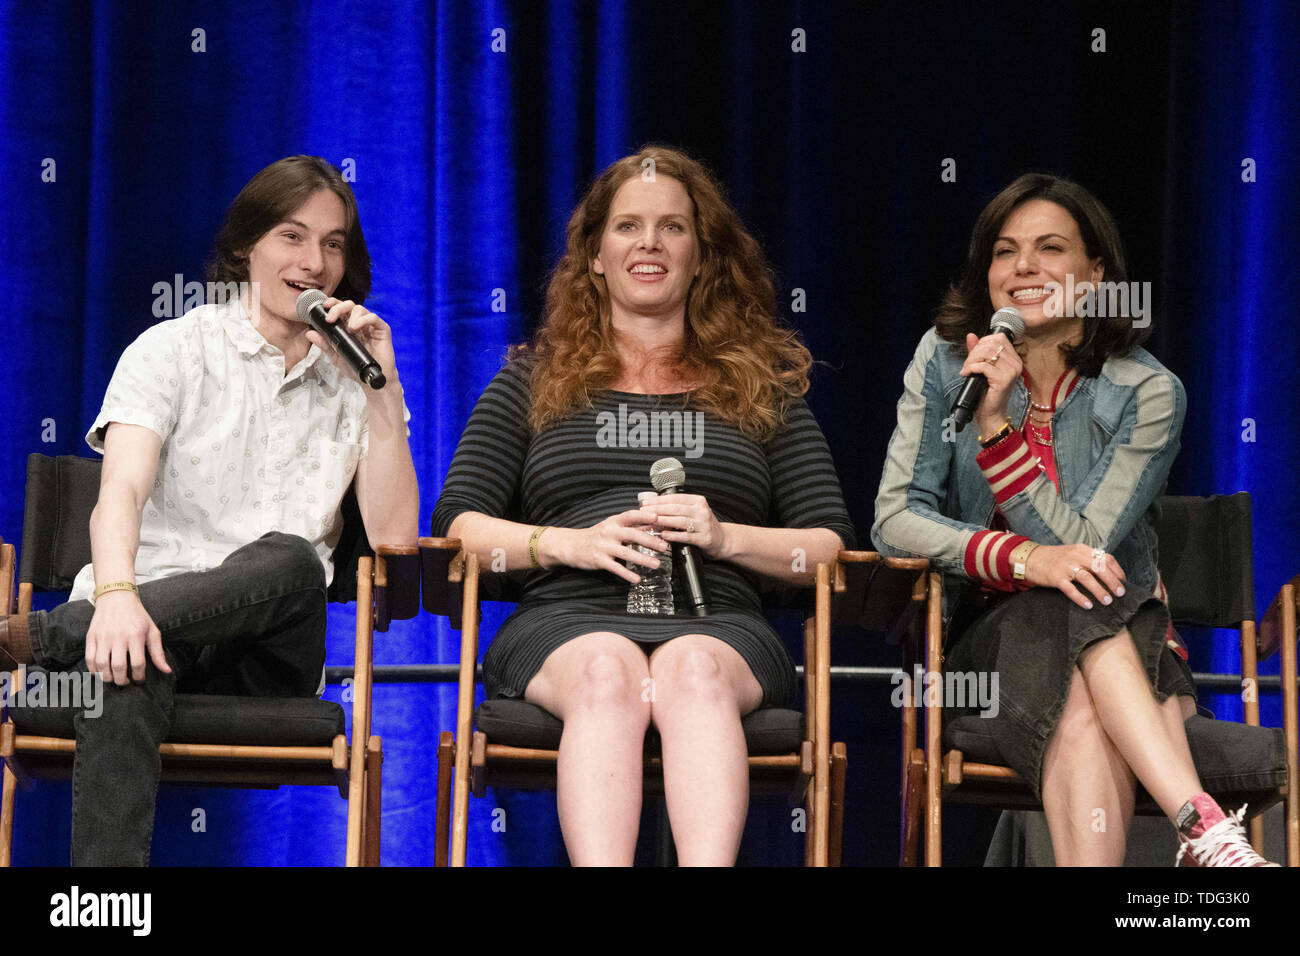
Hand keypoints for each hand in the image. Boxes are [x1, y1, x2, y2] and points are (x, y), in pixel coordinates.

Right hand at [84, 590, 170, 684]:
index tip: (140, 679)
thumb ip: (158, 652)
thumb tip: (167, 670)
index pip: (138, 664)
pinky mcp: (91, 637)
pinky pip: (89, 659)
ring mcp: (103, 637)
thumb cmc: (138, 616)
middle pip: (118, 667)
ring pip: (101, 666)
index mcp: (136, 636)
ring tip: (114, 678)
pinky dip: (93, 670)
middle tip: (125, 682)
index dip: (139, 676)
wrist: (116, 597)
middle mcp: (118, 637)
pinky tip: (100, 672)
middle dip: (122, 681)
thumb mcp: (152, 631)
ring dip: (107, 677)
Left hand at [304, 297, 398, 385]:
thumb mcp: (335, 356)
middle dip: (338, 308)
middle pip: (348, 304)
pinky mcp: (382, 330)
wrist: (370, 379)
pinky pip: (373, 317)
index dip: (332, 303)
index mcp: (347, 326)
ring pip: (360, 308)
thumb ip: (324, 344)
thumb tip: (309, 333)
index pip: (340, 308)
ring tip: (349, 330)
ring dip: (351, 316)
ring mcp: (370, 326)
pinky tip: (356, 327)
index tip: (324, 307)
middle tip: (330, 319)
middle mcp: (359, 323)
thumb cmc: (355, 367)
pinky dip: (363, 319)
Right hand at [548, 508, 670, 583]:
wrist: (572, 545)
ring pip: (626, 552)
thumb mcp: (612, 526)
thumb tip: (654, 523)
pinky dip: (627, 574)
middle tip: (664, 546)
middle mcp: (609, 532)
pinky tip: (637, 579)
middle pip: (632, 535)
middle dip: (650, 541)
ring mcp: (604, 546)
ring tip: (656, 564)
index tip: (657, 517)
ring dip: (643, 559)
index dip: (643, 516)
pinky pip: (616, 568)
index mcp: (614, 522)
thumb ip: (632, 526)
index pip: (630, 516)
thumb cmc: (597, 535)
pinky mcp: (599, 560)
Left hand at [642, 493, 728, 559]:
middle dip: (657, 509)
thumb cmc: (704, 525)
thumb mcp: (694, 511)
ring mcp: (704, 524)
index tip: (645, 503)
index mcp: (698, 501)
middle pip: (675, 508)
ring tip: (651, 521)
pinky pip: (686, 536)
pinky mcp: (704, 538)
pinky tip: (664, 535)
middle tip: (643, 512)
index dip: (658, 500)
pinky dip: (673, 535)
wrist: (722, 540)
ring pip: (680, 521)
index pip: (675, 498)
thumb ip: (679, 508)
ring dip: (663, 521)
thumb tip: (654, 506)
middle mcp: (702, 511)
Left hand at [961, 331, 1022, 436]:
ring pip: (988, 353)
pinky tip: (967, 374)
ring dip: (972, 360)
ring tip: (967, 370)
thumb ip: (977, 351)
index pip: (998, 338)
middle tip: (967, 365)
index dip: (982, 343)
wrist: (990, 414)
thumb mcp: (981, 368)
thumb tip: (971, 335)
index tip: (973, 355)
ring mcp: (1011, 371)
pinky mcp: (1004, 379)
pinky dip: (972, 368)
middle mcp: (1016, 363)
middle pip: (992, 343)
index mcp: (1013, 359)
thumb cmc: (986, 393)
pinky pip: (984, 366)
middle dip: (974, 352)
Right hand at [1024, 543, 1126, 609]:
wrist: (1029, 558)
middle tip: (1120, 593)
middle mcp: (1075, 556)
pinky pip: (1070, 589)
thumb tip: (1108, 574)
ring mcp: (1065, 567)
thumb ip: (1088, 560)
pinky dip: (1080, 598)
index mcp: (1082, 550)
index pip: (1106, 558)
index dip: (1117, 570)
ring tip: (1107, 601)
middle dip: (1112, 582)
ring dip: (1099, 590)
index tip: (1123, 581)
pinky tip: (1088, 605)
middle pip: (1099, 568)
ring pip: (1087, 578)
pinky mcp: (1055, 578)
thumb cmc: (1054, 558)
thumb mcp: (1073, 553)